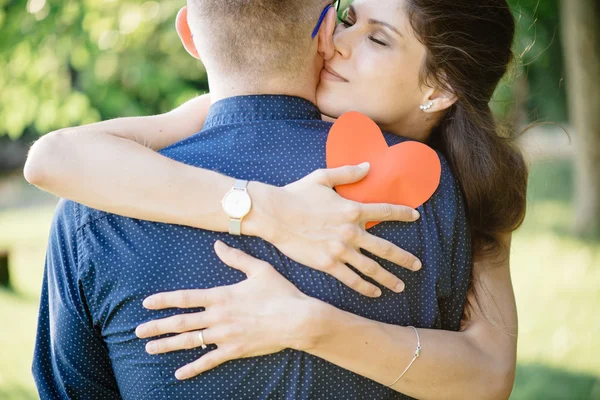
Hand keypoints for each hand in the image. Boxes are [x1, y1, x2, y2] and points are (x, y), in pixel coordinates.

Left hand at [136, 241, 315, 379]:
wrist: (298, 319)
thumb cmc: (281, 292)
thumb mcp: (259, 269)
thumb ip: (236, 258)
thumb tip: (217, 244)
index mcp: (222, 295)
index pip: (186, 297)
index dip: (164, 300)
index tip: (146, 304)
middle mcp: (219, 316)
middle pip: (181, 322)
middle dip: (157, 326)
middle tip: (138, 331)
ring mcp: (225, 335)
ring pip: (190, 341)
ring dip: (168, 345)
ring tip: (150, 348)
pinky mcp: (235, 350)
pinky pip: (209, 361)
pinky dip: (193, 367)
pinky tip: (179, 373)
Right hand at [265, 163, 420, 297]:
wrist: (274, 214)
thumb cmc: (296, 193)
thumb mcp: (322, 177)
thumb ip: (348, 173)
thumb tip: (368, 166)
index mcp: (352, 209)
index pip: (386, 211)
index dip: (403, 213)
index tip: (416, 216)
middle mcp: (351, 232)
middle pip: (386, 248)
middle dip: (405, 258)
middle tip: (417, 265)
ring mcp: (340, 250)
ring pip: (372, 268)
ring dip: (389, 278)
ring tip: (400, 286)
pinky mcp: (328, 264)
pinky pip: (351, 279)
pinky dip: (365, 287)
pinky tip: (374, 292)